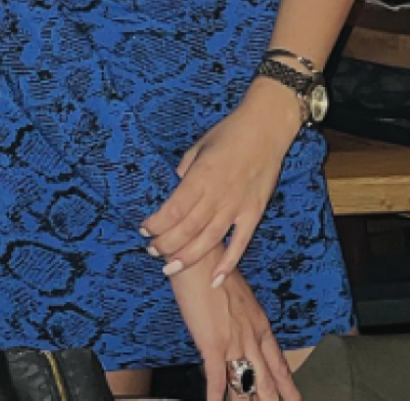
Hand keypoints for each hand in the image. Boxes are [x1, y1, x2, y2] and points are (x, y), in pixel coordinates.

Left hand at [141, 80, 299, 280]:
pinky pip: (240, 244)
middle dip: (166, 244)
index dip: (156, 224)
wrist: (266, 129)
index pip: (173, 209)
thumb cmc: (228, 133)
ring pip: (209, 241)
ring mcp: (237, 207)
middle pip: (187, 229)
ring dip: (188, 257)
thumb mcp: (198, 146)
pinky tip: (214, 280)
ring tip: (170, 268)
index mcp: (201, 176)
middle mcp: (218, 195)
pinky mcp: (254, 213)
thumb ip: (184, 171)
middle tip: (152, 251)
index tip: (143, 230)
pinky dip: (228, 264)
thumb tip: (171, 190)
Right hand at [170, 256, 299, 400]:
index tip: (295, 400)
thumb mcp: (240, 295)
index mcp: (260, 324)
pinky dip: (217, 397)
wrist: (199, 258)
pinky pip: (218, 379)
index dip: (288, 387)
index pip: (279, 364)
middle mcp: (252, 337)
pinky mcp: (213, 344)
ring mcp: (234, 343)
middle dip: (273, 400)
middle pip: (267, 381)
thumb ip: (244, 317)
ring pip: (247, 385)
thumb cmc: (215, 270)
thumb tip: (241, 329)